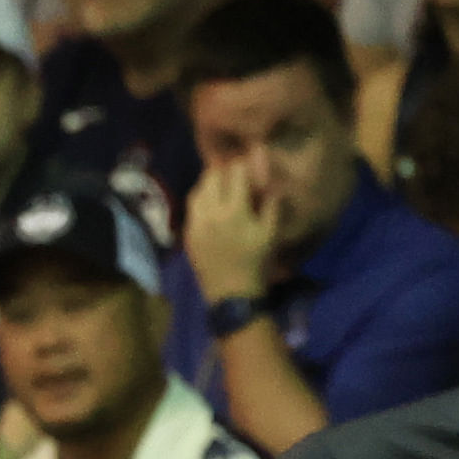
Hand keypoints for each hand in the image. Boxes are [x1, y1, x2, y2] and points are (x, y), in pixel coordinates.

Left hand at [185, 161, 281, 310]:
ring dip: (208, 184)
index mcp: (234, 211)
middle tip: (232, 173)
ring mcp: (196, 224)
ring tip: (220, 187)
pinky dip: (200, 201)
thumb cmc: (256, 263)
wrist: (232, 294)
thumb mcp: (271, 233)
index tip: (247, 164)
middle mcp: (211, 213)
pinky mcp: (188, 235)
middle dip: (222, 171)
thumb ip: (271, 204)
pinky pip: (191, 209)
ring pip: (197, 190)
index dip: (242, 165)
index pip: (235, 174)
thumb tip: (270, 182)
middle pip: (211, 177)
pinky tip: (210, 205)